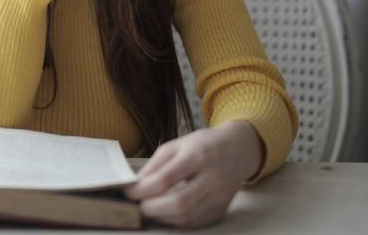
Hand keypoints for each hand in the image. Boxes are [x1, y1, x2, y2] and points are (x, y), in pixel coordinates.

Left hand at [126, 120, 263, 228]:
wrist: (239, 149)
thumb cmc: (204, 145)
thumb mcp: (176, 145)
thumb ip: (155, 165)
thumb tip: (136, 186)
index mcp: (198, 156)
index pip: (165, 179)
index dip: (142, 190)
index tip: (128, 192)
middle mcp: (212, 178)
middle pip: (179, 203)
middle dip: (151, 208)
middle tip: (136, 206)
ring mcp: (220, 196)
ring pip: (187, 216)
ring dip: (162, 217)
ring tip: (148, 209)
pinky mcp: (222, 208)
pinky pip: (196, 222)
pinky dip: (176, 221)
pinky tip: (166, 214)